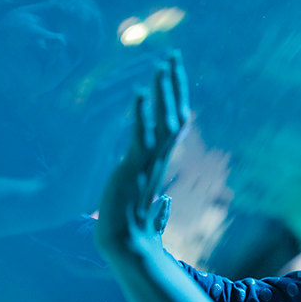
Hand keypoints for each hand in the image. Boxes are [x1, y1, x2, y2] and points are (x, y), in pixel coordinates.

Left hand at [95, 51, 188, 254]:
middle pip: (174, 113)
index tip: (174, 75)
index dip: (175, 98)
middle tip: (173, 53)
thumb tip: (164, 207)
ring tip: (161, 63)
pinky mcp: (132, 168)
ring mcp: (148, 163)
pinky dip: (140, 113)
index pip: (173, 124)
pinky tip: (139, 92)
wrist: (125, 248)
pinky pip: (139, 136)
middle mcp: (159, 159)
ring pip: (162, 120)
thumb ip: (159, 208)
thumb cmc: (132, 232)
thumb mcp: (145, 214)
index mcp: (159, 164)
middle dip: (173, 83)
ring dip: (162, 90)